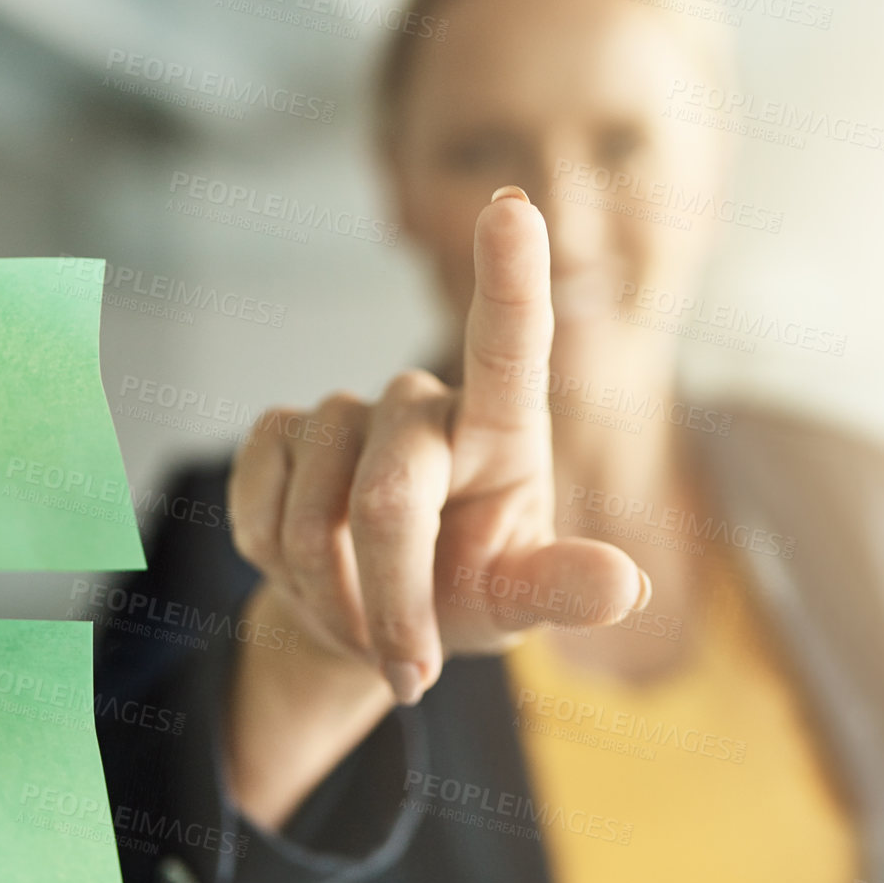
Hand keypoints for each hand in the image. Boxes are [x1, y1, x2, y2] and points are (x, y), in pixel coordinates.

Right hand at [226, 185, 650, 703]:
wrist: (371, 619)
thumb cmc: (466, 595)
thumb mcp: (519, 603)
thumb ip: (562, 588)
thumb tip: (627, 585)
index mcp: (504, 430)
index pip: (511, 344)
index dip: (511, 277)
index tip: (515, 208)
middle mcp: (426, 404)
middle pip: (389, 494)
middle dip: (389, 600)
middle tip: (408, 675)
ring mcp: (348, 411)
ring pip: (311, 507)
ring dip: (328, 591)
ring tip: (359, 619)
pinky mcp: (280, 430)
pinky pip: (256, 496)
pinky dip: (273, 559)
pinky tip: (303, 566)